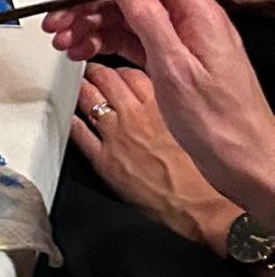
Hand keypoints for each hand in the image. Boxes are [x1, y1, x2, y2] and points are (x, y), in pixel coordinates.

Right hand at [47, 0, 274, 221]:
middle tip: (60, 19)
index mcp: (198, 12)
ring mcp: (179, 41)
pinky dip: (103, 43)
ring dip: (90, 24)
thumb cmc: (222, 124)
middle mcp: (189, 20)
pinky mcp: (171, 61)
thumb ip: (148, 18)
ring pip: (126, 16)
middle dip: (91, 1)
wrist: (245, 162)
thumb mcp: (176, 68)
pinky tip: (83, 51)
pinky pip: (130, 41)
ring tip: (64, 39)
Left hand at [68, 63, 236, 248]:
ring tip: (77, 84)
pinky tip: (69, 115)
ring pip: (89, 99)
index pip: (130, 71)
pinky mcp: (104, 160)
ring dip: (81, 89)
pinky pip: (79, 133)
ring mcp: (116, 136)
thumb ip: (175, 107)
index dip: (120, 68)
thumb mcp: (194, 127)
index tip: (116, 67)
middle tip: (90, 69)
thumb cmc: (206, 176)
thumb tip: (166, 97)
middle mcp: (135, 115)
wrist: (204, 209)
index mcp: (161, 105)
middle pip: (106, 79)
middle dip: (96, 71)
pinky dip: (71, 120)